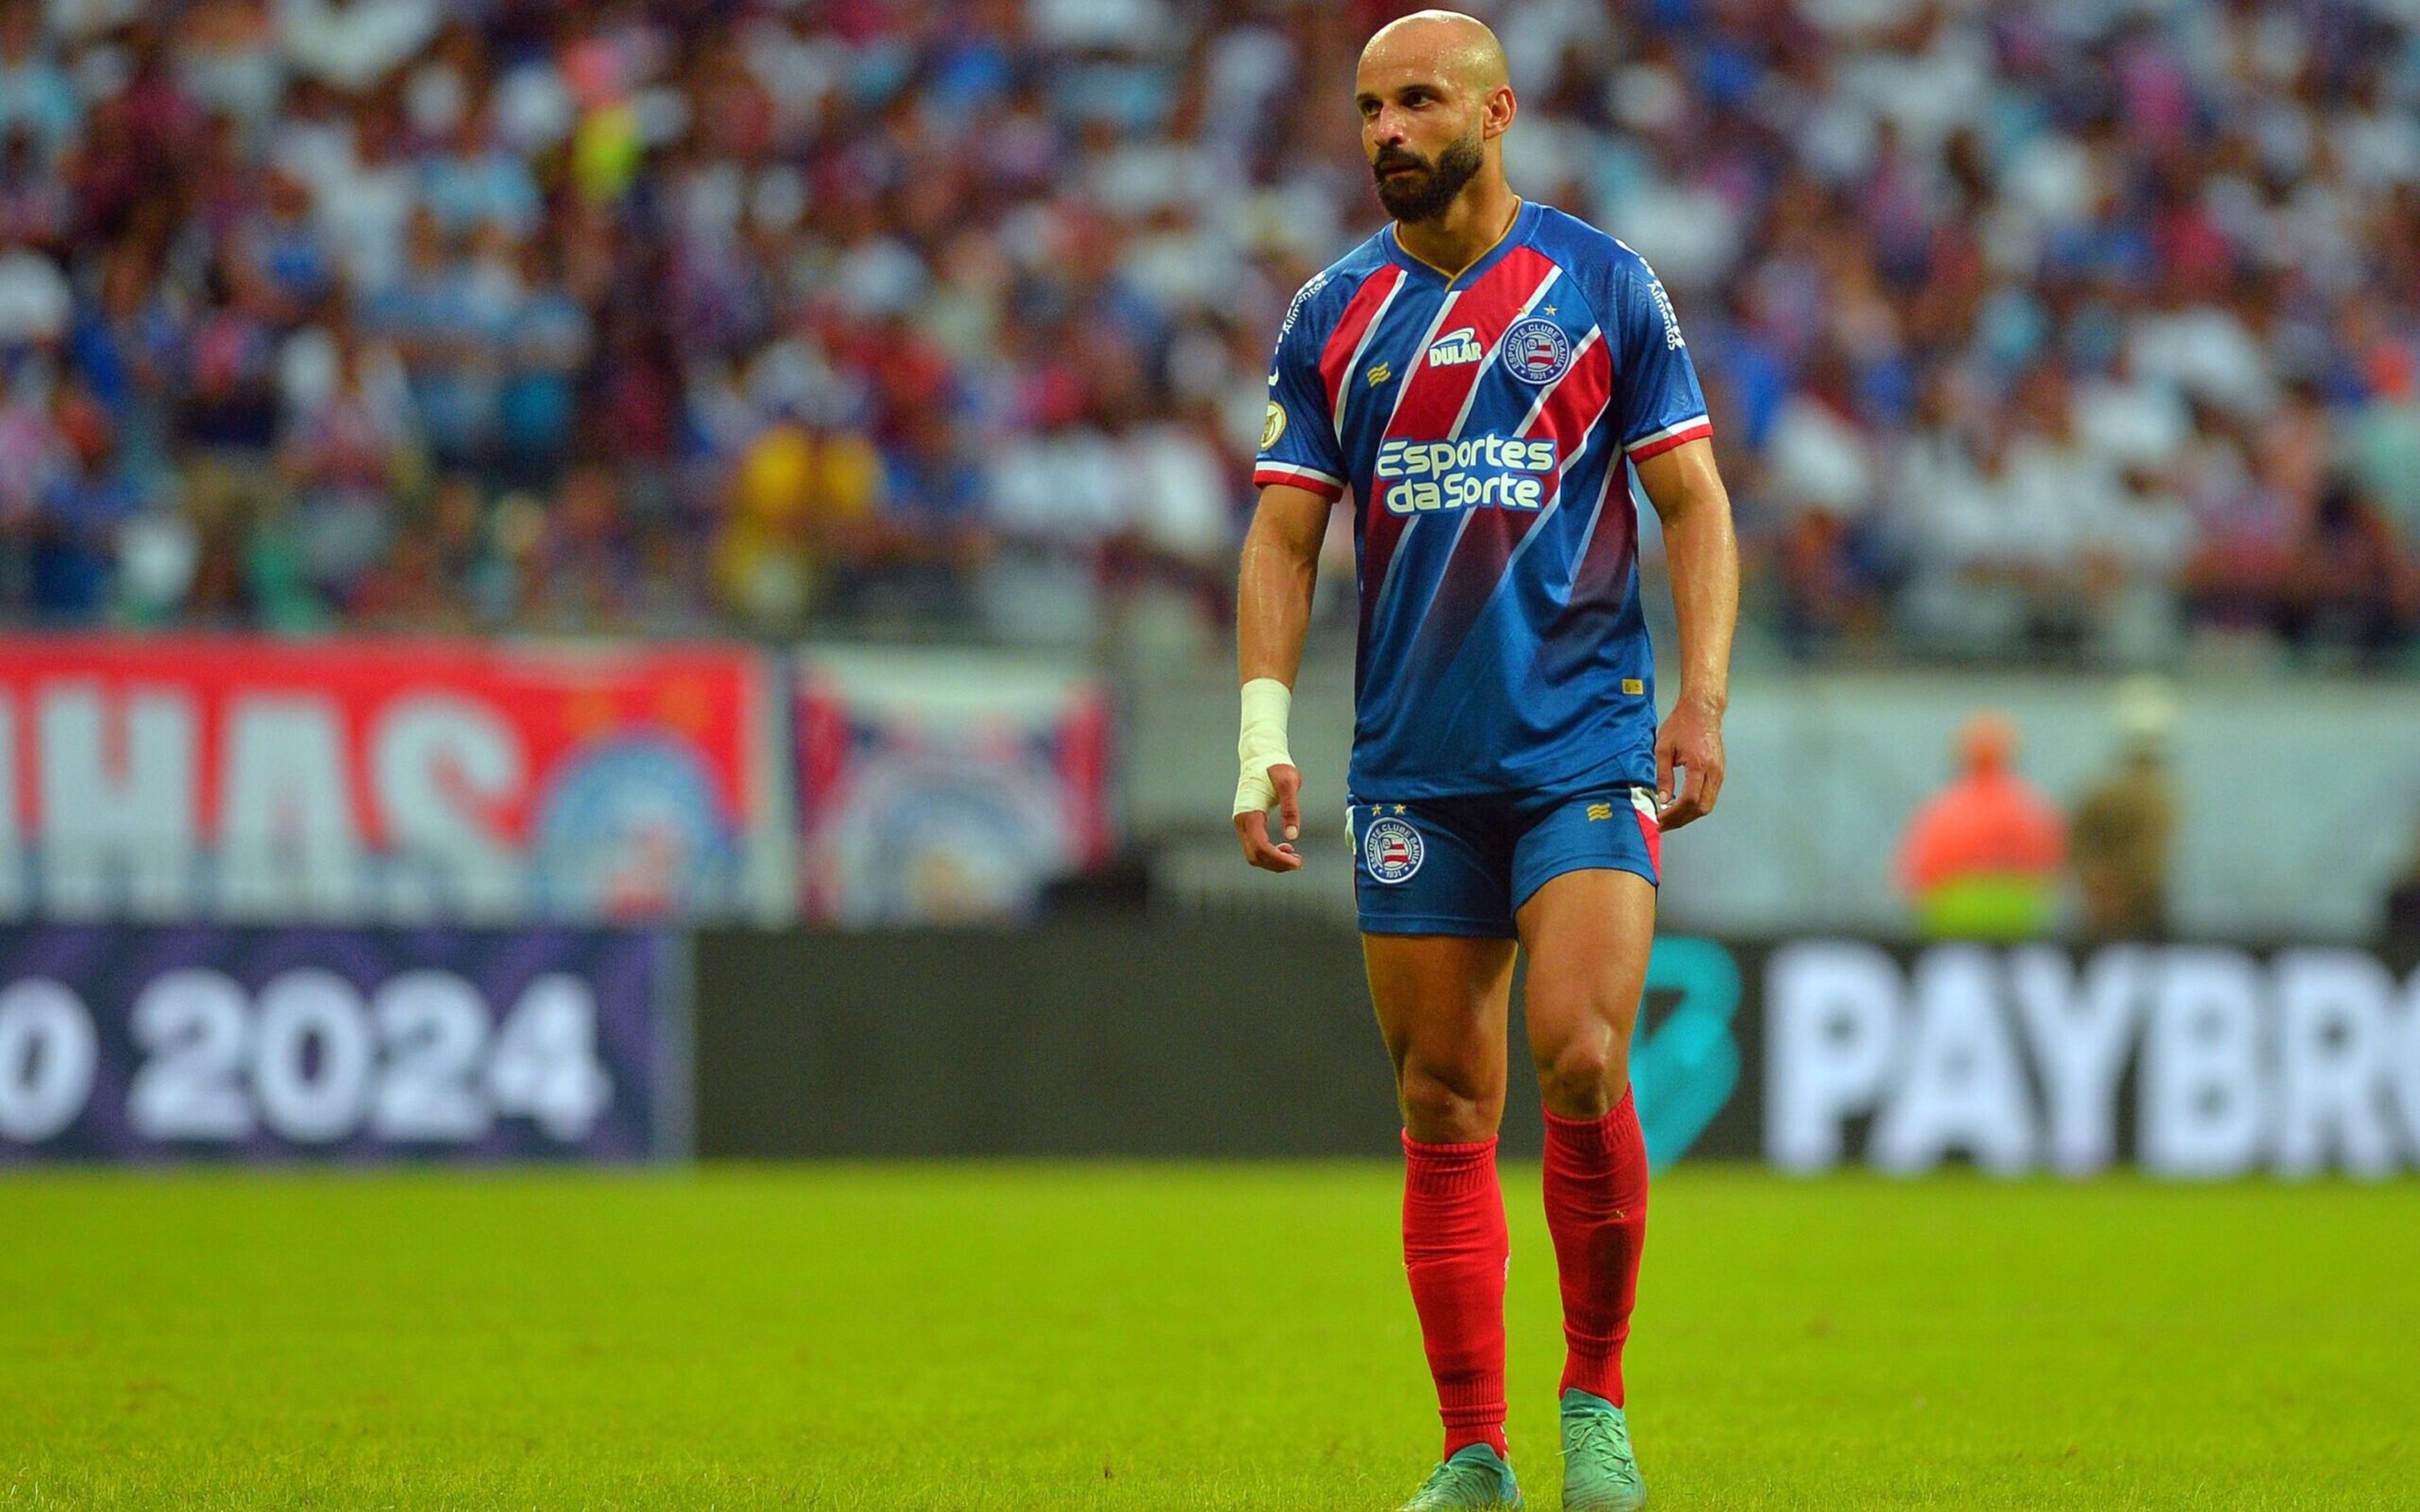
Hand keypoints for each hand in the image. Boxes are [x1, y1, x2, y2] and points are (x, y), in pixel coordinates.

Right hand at [1233, 762, 1303, 871]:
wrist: (1260, 756)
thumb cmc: (1276, 767)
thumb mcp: (1289, 783)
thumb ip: (1290, 809)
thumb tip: (1293, 836)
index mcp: (1250, 813)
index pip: (1261, 847)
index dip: (1279, 859)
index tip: (1298, 863)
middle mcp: (1242, 821)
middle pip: (1255, 856)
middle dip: (1277, 864)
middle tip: (1299, 863)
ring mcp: (1242, 823)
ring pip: (1253, 854)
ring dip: (1273, 861)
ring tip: (1295, 857)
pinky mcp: (1247, 823)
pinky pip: (1254, 846)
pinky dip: (1269, 854)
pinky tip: (1285, 849)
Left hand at [1654, 694, 1724, 830]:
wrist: (1702, 711)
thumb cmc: (1682, 724)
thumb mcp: (1664, 748)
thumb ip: (1663, 775)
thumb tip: (1662, 798)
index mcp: (1700, 764)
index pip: (1690, 799)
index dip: (1674, 813)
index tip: (1660, 818)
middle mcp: (1714, 771)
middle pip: (1701, 808)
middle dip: (1681, 820)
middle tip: (1663, 824)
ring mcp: (1719, 773)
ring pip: (1708, 805)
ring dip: (1689, 816)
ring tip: (1670, 819)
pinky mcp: (1720, 773)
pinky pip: (1710, 797)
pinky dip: (1696, 806)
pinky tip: (1681, 807)